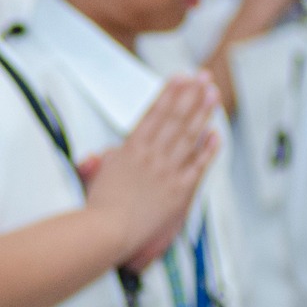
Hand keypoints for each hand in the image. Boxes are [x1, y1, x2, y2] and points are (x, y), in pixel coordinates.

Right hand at [82, 75, 220, 269]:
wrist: (108, 230)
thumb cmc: (97, 208)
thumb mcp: (91, 178)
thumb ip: (94, 163)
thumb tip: (93, 156)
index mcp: (131, 149)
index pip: (154, 114)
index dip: (168, 93)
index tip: (180, 78)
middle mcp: (152, 155)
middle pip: (175, 118)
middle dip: (191, 94)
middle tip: (203, 76)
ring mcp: (168, 171)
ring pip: (189, 135)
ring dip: (202, 112)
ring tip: (213, 94)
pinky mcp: (180, 190)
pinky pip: (199, 164)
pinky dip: (208, 148)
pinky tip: (215, 133)